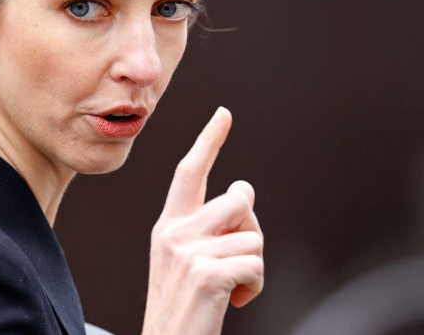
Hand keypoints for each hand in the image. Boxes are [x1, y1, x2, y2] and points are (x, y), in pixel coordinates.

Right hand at [141, 107, 263, 334]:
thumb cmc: (185, 309)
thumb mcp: (187, 261)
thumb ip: (209, 227)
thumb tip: (243, 192)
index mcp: (168, 226)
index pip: (188, 172)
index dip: (209, 141)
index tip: (223, 114)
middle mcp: (173, 232)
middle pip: (239, 198)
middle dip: (252, 227)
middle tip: (237, 258)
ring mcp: (187, 251)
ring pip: (253, 234)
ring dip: (253, 264)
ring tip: (231, 286)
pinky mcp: (206, 273)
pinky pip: (256, 264)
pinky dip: (254, 287)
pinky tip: (233, 301)